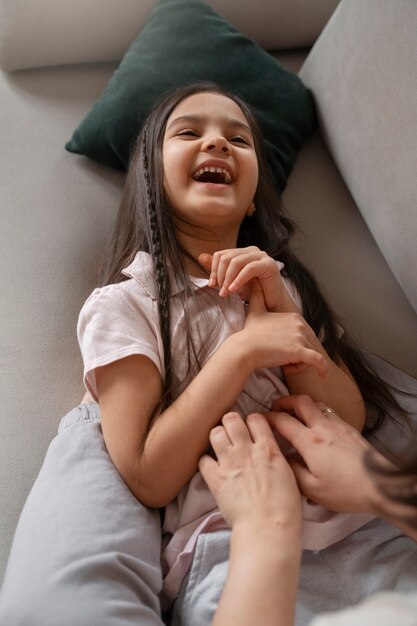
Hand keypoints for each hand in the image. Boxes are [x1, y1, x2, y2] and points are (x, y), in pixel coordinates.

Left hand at [198, 247, 297, 311]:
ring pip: (237, 261)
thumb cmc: (253, 293)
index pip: (221, 255)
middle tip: (220, 292)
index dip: (213, 269)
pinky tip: (234, 290)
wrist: (273, 305)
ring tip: (225, 293)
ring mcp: (262, 256)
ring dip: (228, 279)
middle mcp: (252, 251)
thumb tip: (200, 256)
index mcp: (242, 253)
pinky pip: (250, 268)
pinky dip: (239, 280)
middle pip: (227, 257)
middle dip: (220, 275)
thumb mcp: (232, 281)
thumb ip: (218, 270)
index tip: (212, 285)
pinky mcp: (270, 264)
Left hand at [199, 411, 301, 533]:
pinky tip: (212, 467)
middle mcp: (246, 450)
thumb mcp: (289, 475)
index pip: (256, 418)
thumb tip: (270, 453)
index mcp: (268, 448)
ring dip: (218, 437)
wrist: (267, 528)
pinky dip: (206, 461)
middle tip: (233, 434)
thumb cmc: (285, 508)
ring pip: (215, 432)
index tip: (252, 429)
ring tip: (221, 447)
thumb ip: (276, 458)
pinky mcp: (215, 479)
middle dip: (231, 423)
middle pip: (231, 418)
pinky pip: (203, 459)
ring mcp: (229, 463)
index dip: (253, 422)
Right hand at [242, 280, 327, 376]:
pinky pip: (318, 362)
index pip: (303, 335)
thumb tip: (254, 281)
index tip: (280, 351)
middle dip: (299, 355)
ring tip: (285, 366)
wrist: (244, 349)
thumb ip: (257, 295)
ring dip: (301, 364)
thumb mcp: (255, 310)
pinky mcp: (300, 351)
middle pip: (309, 345)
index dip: (295, 345)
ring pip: (312, 355)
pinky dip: (321, 369)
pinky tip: (321, 374)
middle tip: (281, 360)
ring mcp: (301, 337)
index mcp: (294, 316)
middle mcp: (300, 325)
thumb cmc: (250, 334)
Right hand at [266, 394, 393, 512]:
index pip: (282, 421)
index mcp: (309, 442)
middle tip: (276, 409)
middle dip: (284, 401)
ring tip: (295, 415)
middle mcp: (322, 427)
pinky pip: (329, 412)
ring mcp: (338, 425)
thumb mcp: (312, 489)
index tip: (258, 420)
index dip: (267, 417)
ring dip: (302, 405)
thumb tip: (282, 457)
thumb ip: (292, 471)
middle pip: (300, 401)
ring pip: (316, 403)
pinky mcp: (350, 428)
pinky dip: (318, 412)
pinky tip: (317, 425)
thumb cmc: (345, 491)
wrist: (380, 485)